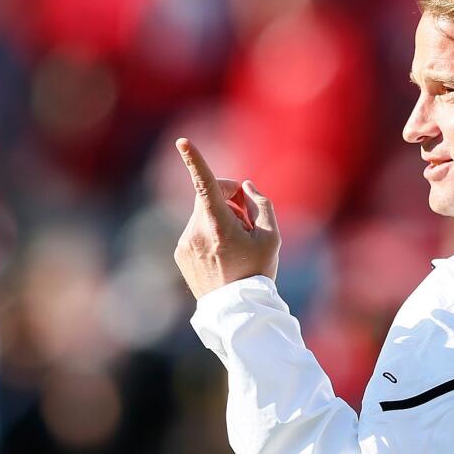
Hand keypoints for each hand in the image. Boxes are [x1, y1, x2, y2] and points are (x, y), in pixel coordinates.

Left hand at [173, 138, 279, 299]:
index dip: (195, 159)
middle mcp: (196, 230)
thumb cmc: (257, 273)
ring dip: (222, 217)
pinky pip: (197, 230)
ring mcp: (185, 242)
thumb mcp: (272, 237)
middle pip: (212, 194)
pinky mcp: (181, 252)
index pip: (205, 183)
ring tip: (239, 242)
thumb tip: (246, 186)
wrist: (236, 312)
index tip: (182, 141)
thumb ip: (262, 204)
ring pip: (204, 213)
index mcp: (217, 224)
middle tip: (249, 217)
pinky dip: (212, 233)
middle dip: (231, 197)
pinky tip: (225, 254)